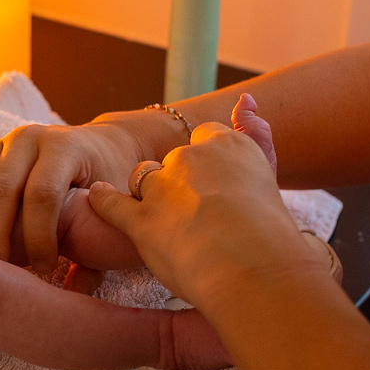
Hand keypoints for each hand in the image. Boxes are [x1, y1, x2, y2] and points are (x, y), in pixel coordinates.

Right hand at [0, 120, 141, 273]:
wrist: (107, 147)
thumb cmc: (108, 186)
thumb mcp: (110, 211)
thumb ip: (96, 250)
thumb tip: (76, 289)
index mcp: (66, 149)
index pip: (43, 194)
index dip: (39, 235)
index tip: (42, 270)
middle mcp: (32, 139)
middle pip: (3, 186)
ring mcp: (7, 141)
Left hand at [86, 96, 324, 313]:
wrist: (256, 270)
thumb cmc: (270, 232)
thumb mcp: (269, 174)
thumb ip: (255, 134)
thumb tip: (244, 99)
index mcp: (225, 144)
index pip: (205, 139)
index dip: (207, 164)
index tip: (214, 184)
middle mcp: (190, 158)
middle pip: (174, 162)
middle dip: (180, 184)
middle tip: (198, 215)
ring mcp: (162, 188)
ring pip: (143, 179)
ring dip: (150, 195)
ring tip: (166, 222)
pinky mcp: (141, 220)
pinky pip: (112, 203)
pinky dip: (103, 201)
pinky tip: (98, 196)